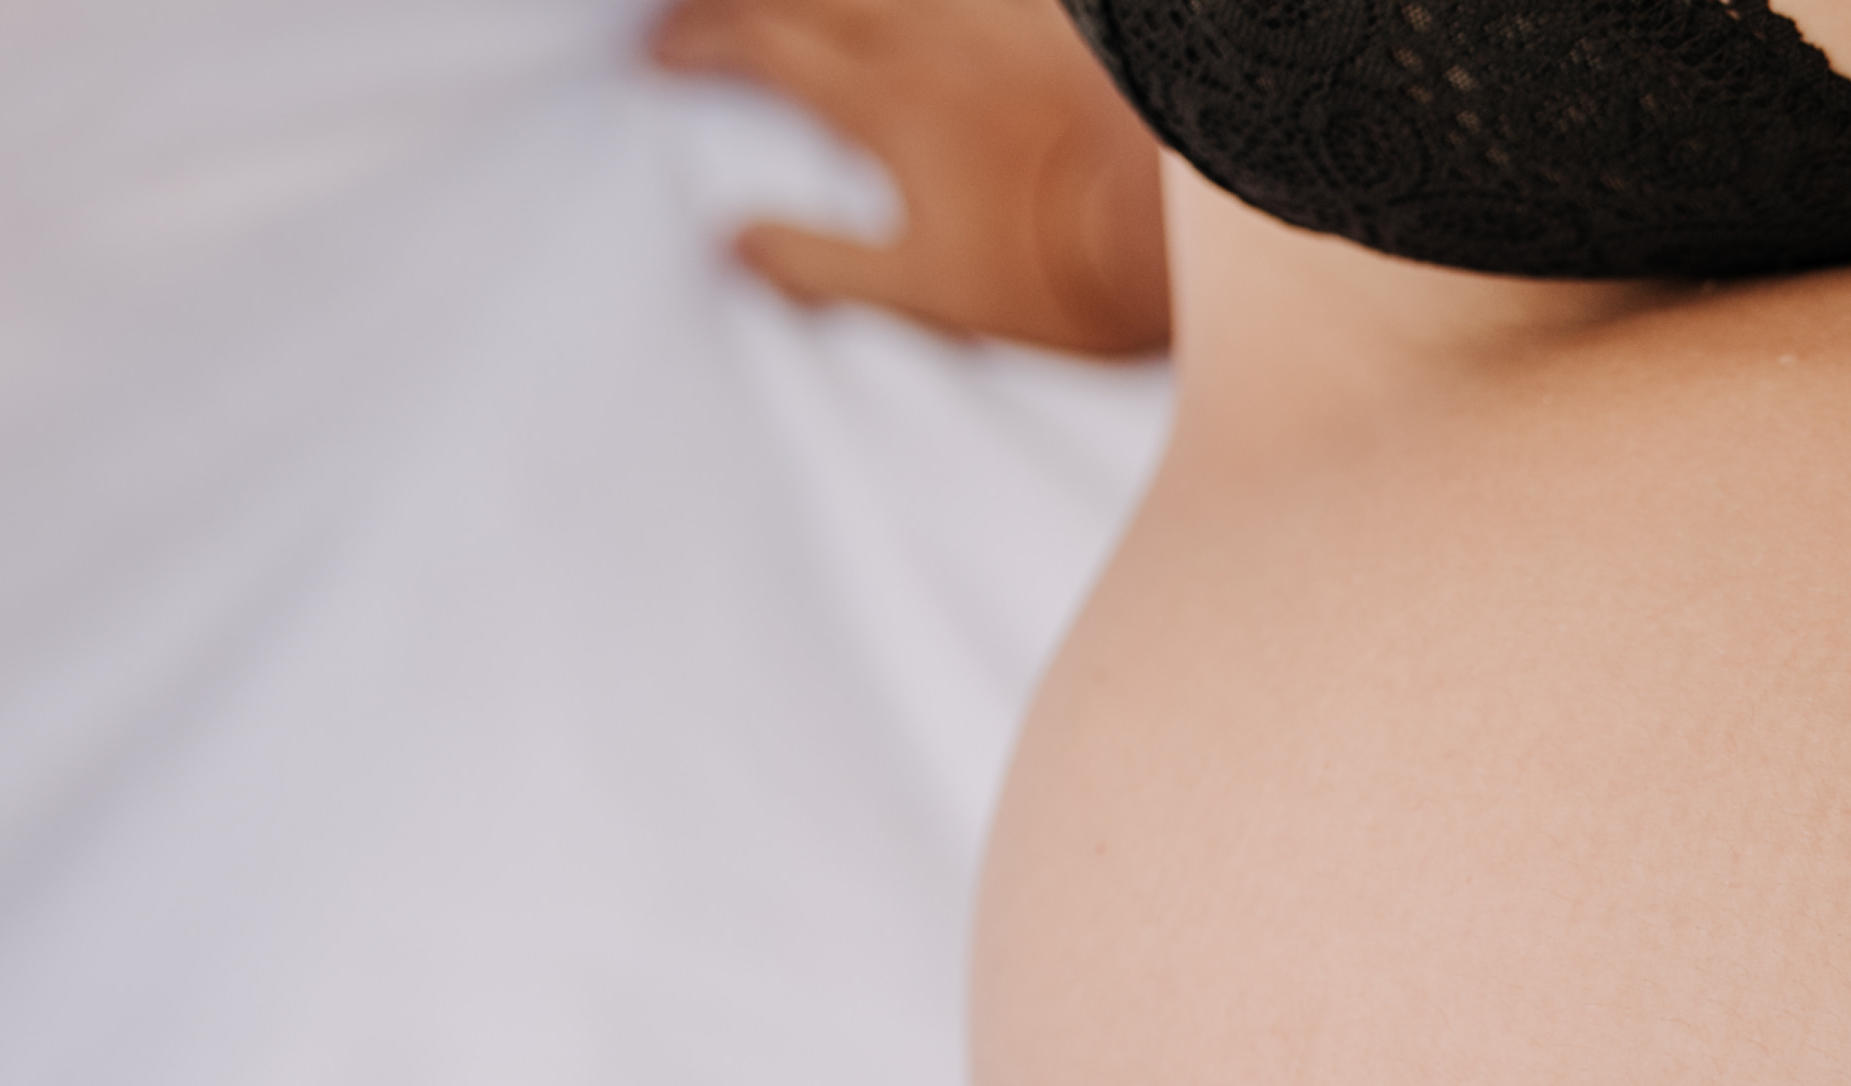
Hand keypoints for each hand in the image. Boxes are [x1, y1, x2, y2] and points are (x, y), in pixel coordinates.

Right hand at [651, 0, 1174, 355]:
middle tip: (704, 14)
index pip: (759, 47)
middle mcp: (930, 38)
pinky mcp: (1051, 19)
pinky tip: (913, 12)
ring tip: (795, 8)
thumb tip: (738, 248)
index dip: (697, 45)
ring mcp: (994, 16)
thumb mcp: (931, 292)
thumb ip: (824, 265)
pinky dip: (920, 1)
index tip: (661, 57)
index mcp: (885, 102)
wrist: (1189, 228)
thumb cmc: (1076, 271)